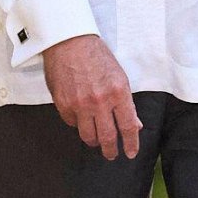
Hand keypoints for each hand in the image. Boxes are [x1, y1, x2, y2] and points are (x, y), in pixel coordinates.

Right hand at [43, 35, 141, 160]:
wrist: (69, 42)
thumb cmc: (97, 56)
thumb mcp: (119, 76)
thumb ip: (126, 103)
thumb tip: (134, 124)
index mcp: (118, 92)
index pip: (128, 126)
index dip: (131, 143)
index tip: (130, 153)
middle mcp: (99, 101)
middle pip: (107, 137)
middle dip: (110, 150)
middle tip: (112, 154)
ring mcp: (79, 104)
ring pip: (88, 135)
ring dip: (94, 141)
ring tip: (96, 141)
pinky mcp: (63, 104)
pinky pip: (72, 123)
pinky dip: (78, 124)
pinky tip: (81, 119)